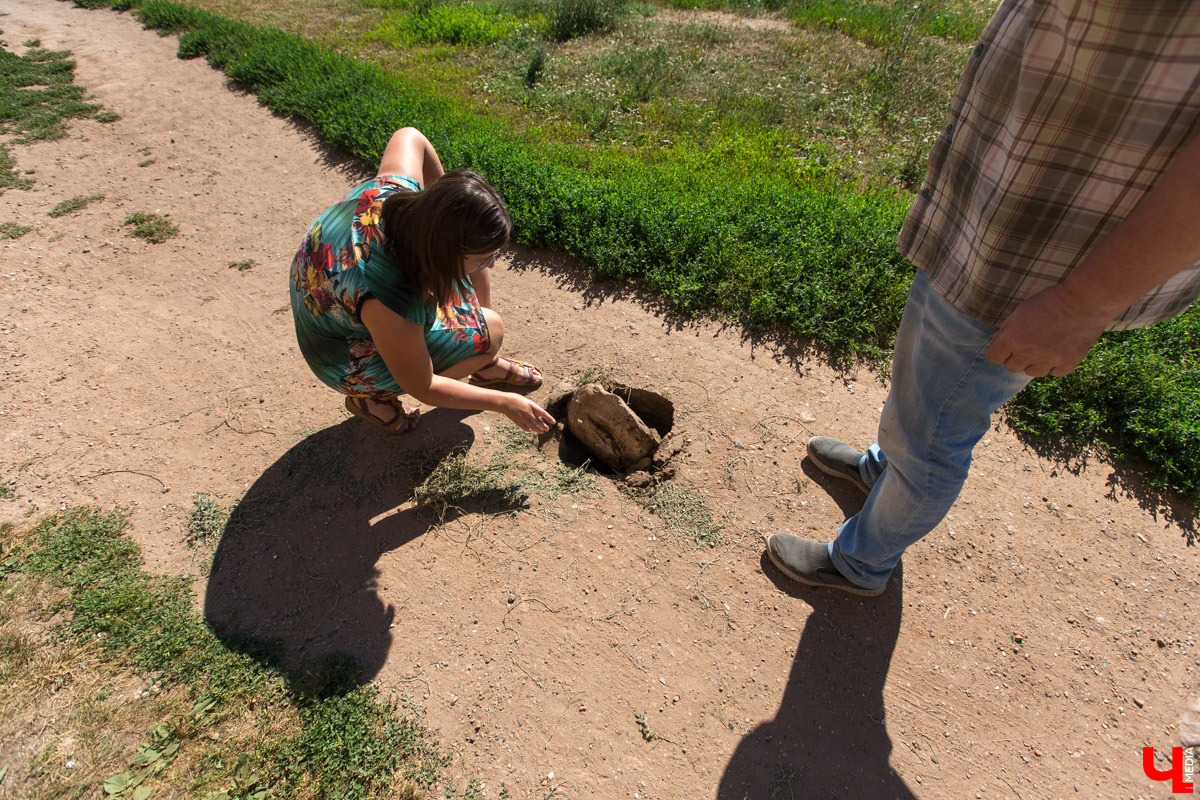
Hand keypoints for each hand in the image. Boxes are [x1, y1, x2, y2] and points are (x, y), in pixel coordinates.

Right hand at [501, 395, 555, 432]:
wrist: (504, 402)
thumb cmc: (516, 399)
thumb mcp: (527, 401)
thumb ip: (533, 408)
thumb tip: (539, 416)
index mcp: (531, 405)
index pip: (543, 413)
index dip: (549, 418)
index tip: (554, 422)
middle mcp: (528, 412)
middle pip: (539, 422)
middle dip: (544, 426)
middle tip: (547, 429)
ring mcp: (523, 418)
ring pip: (533, 427)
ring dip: (538, 430)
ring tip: (542, 432)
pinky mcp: (518, 422)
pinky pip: (525, 428)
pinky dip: (529, 429)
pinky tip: (531, 430)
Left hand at [986, 284, 1110, 376]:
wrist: (1083, 301)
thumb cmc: (1050, 301)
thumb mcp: (1022, 309)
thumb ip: (1007, 327)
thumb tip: (995, 339)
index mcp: (1012, 338)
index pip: (994, 357)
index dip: (999, 351)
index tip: (1007, 346)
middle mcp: (1028, 353)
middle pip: (1012, 367)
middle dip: (1017, 357)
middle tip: (1028, 343)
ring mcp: (1048, 360)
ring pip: (1033, 372)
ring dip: (1035, 363)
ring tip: (1045, 346)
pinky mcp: (1067, 363)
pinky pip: (1055, 373)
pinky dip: (1056, 365)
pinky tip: (1060, 351)